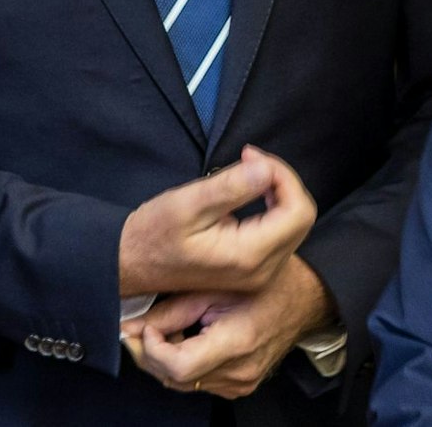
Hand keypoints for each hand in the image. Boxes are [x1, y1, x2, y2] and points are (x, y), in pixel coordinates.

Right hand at [117, 145, 315, 297]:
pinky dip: (270, 206)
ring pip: (293, 224)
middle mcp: (262, 271)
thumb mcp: (187, 204)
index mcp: (249, 256)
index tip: (250, 156)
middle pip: (301, 217)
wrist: (130, 265)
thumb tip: (267, 169)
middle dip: (281, 180)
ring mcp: (259, 274)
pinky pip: (279, 233)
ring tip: (244, 171)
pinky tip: (245, 192)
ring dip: (277, 192)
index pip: (297, 210)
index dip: (283, 175)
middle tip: (247, 159)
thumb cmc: (152, 235)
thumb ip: (229, 188)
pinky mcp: (253, 270)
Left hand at [122, 255, 335, 398]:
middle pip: (174, 380)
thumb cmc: (267, 283)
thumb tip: (132, 326)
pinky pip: (199, 383)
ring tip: (161, 330)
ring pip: (183, 384)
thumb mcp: (215, 285)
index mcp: (237, 342)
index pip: (178, 366)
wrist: (305, 298)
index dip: (152, 349)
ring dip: (164, 360)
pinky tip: (184, 341)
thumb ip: (171, 310)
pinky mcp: (241, 385)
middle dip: (149, 355)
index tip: (145, 327)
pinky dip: (183, 366)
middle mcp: (240, 370)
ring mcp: (242, 382)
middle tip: (138, 329)